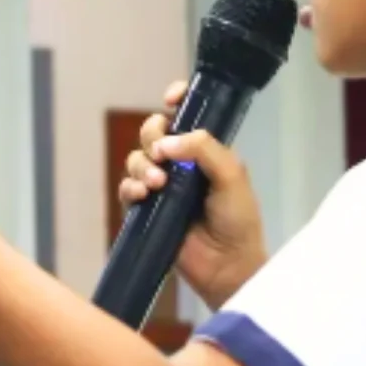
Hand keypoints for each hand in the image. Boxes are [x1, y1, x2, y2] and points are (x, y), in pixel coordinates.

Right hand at [119, 82, 266, 309]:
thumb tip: (166, 143)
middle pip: (153, 132)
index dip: (176, 99)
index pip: (187, 114)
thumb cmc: (237, 219)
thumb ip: (204, 149)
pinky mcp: (147, 210)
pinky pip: (128, 189)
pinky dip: (130, 188)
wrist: (228, 266)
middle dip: (152, 137)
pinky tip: (143, 196)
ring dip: (142, 166)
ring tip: (157, 185)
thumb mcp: (231, 176)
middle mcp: (182, 163)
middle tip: (163, 156)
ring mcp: (163, 186)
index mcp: (205, 149)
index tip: (170, 100)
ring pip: (137, 159)